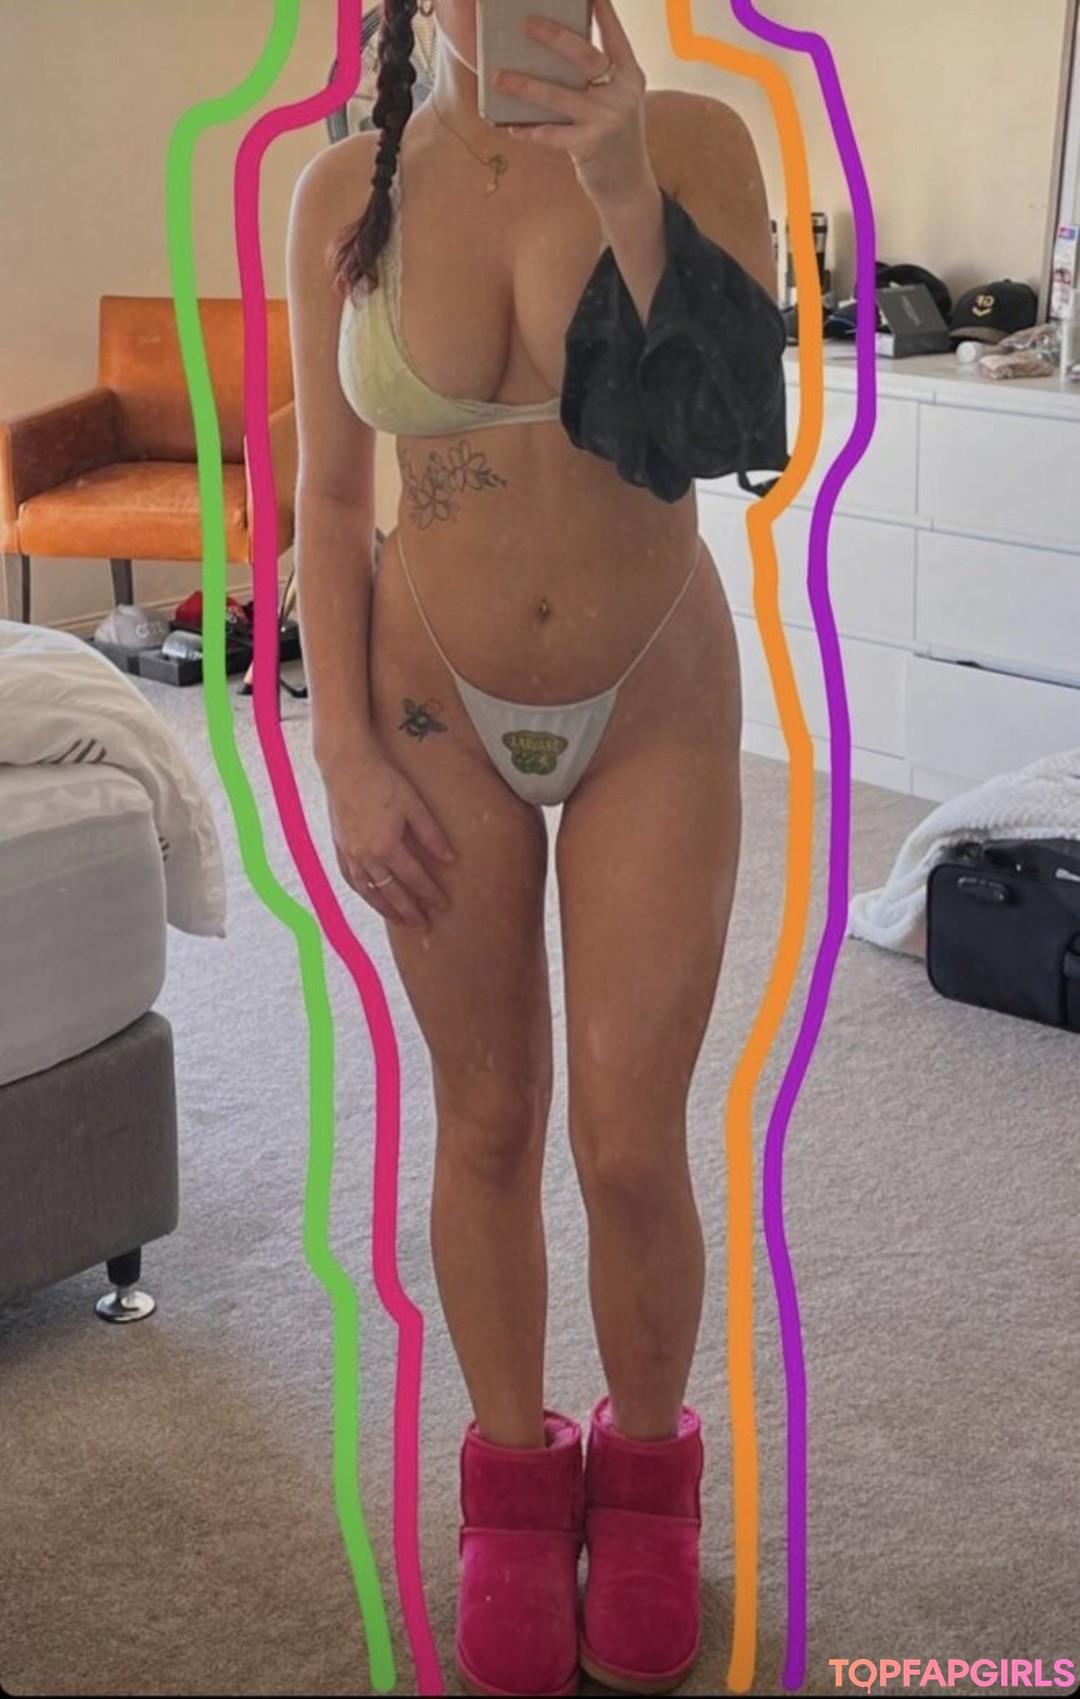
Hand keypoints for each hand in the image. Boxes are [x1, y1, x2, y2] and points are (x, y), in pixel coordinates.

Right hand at [322, 742, 455, 930]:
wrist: (346, 764)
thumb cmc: (383, 780)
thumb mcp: (414, 805)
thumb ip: (431, 835)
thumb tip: (450, 859)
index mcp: (387, 847)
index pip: (414, 879)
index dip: (430, 894)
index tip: (442, 905)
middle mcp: (366, 856)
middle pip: (391, 892)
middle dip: (409, 910)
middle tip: (423, 924)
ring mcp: (350, 854)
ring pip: (369, 891)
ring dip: (385, 908)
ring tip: (400, 919)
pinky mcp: (340, 847)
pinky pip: (351, 879)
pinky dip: (364, 892)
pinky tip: (372, 897)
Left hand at [496, 0, 653, 206]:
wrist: (627, 184)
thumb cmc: (614, 135)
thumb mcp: (617, 100)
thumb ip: (600, 75)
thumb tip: (557, 48)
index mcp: (629, 75)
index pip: (614, 34)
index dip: (602, 10)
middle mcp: (621, 94)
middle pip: (585, 56)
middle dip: (555, 36)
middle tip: (526, 23)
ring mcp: (606, 121)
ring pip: (559, 96)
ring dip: (525, 85)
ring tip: (499, 77)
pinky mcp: (590, 147)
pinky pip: (551, 134)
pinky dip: (529, 130)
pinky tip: (510, 126)